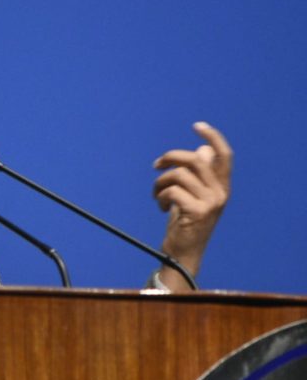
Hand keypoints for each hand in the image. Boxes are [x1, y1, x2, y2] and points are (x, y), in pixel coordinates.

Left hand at [152, 122, 232, 290]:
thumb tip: (202, 150)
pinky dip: (159, 195)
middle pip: (195, 159)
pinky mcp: (197, 212)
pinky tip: (159, 206)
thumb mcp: (192, 195)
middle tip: (156, 165)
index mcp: (222, 186)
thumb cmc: (185, 221)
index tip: (197, 126)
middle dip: (171, 157)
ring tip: (156, 193)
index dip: (213, 137)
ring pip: (179, 174)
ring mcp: (211, 203)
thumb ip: (199, 174)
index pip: (224, 155)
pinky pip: (172, 191)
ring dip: (160, 181)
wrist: (182, 253)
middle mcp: (221, 193)